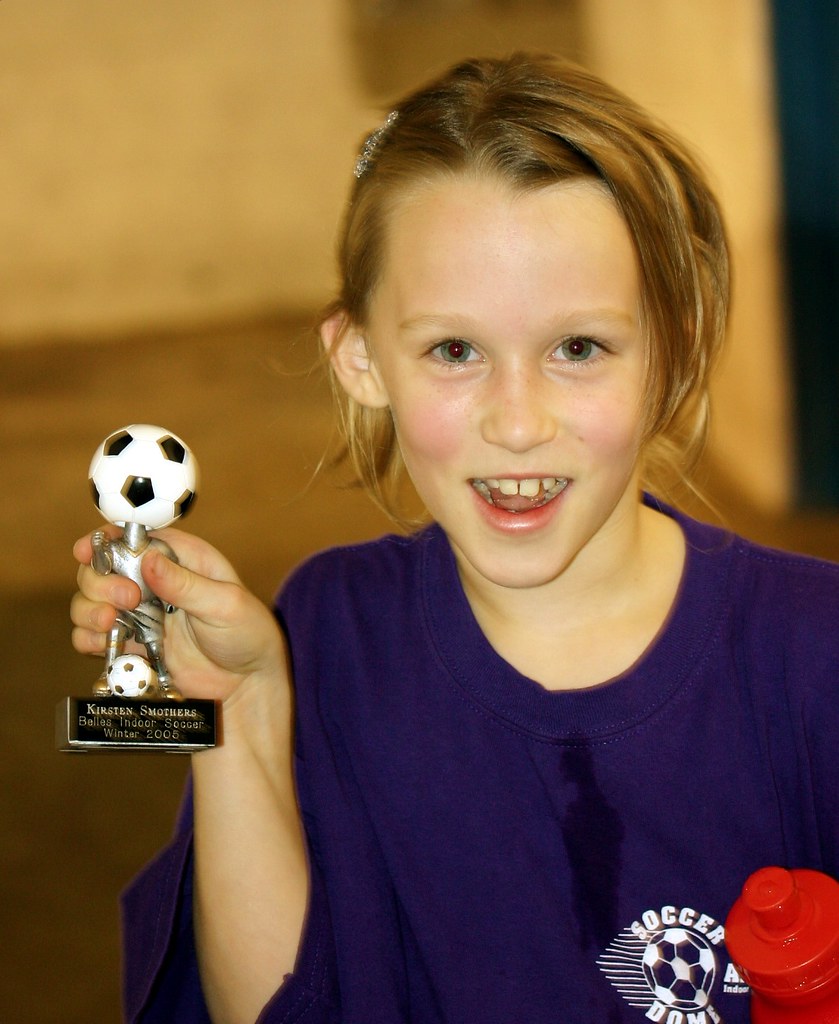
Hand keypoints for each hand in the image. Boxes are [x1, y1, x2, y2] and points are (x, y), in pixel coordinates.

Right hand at [71, 527, 286, 705]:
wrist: (246, 685)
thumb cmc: (247, 635)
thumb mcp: (225, 605)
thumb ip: (186, 584)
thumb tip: (148, 558)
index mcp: (182, 559)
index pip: (135, 537)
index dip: (106, 540)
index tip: (87, 550)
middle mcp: (154, 581)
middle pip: (103, 567)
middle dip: (100, 580)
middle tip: (126, 599)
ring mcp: (139, 613)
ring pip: (90, 601)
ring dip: (89, 609)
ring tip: (108, 622)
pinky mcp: (130, 643)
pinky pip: (92, 637)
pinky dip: (88, 639)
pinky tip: (102, 644)